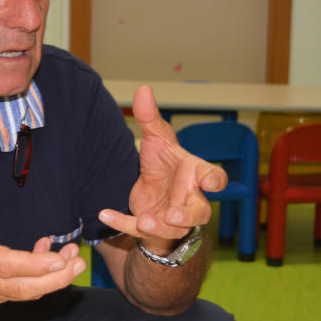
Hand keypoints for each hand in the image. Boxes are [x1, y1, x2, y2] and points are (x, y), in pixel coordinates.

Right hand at [0, 151, 84, 308]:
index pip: (2, 265)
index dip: (32, 265)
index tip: (57, 258)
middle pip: (21, 288)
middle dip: (55, 278)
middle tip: (79, 259)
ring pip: (24, 294)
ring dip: (53, 279)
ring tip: (73, 256)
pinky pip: (19, 292)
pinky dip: (39, 279)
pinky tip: (49, 256)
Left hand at [99, 86, 225, 243]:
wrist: (153, 194)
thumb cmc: (164, 166)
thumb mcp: (157, 140)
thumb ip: (150, 118)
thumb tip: (143, 89)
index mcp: (195, 175)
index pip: (213, 177)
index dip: (215, 180)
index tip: (213, 182)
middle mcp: (190, 200)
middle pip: (200, 212)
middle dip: (188, 215)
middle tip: (175, 214)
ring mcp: (174, 219)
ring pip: (173, 228)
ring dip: (159, 225)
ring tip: (144, 222)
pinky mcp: (154, 229)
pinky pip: (140, 231)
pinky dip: (123, 223)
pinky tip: (105, 215)